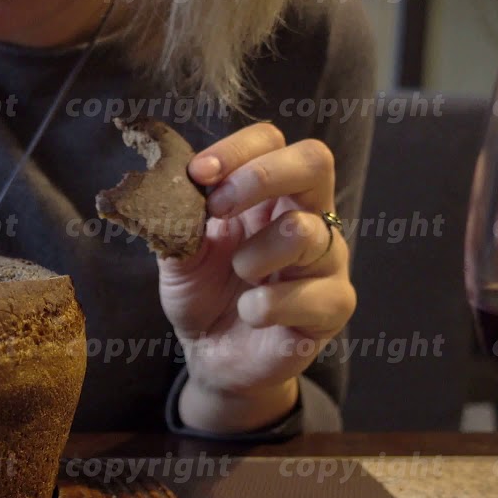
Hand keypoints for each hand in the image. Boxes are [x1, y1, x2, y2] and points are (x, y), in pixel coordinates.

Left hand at [158, 123, 355, 433]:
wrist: (213, 356)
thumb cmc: (204, 294)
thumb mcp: (179, 253)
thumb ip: (176, 218)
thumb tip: (165, 185)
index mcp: (270, 194)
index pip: (271, 141)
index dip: (237, 149)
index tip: (199, 174)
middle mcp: (308, 216)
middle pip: (315, 161)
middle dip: (260, 176)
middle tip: (219, 207)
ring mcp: (326, 260)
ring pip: (307, 230)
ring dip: (256, 252)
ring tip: (238, 274)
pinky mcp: (332, 307)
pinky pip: (314, 294)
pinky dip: (269, 303)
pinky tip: (251, 311)